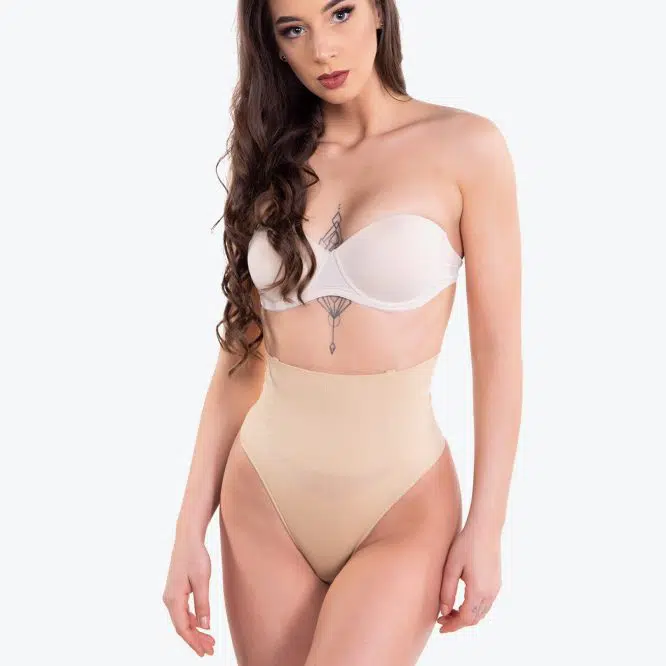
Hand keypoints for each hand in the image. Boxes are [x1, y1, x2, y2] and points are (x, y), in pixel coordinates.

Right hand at [162, 531, 215, 656]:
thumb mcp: (202, 580)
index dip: (194, 642)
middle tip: (211, 650)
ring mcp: (171, 596)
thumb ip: (203, 604)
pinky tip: (202, 625)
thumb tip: (205, 627)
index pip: (183, 628)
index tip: (205, 652)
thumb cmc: (195, 556)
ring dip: (195, 632)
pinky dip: (193, 621)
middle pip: (182, 627)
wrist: (188, 539)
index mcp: (174, 599)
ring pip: (182, 620)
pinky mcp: (176, 591)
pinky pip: (183, 612)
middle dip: (195, 640)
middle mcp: (169, 600)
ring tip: (209, 641)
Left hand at [437, 521, 501, 632]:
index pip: (465, 619)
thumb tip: (444, 611)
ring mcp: (496, 588)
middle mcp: (490, 593)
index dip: (452, 625)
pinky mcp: (496, 582)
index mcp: (478, 591)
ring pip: (481, 612)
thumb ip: (447, 591)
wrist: (485, 528)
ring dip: (466, 615)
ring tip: (449, 610)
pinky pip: (486, 603)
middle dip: (457, 622)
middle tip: (441, 618)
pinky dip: (473, 608)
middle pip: (474, 618)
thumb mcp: (451, 567)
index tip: (440, 627)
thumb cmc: (466, 544)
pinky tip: (462, 601)